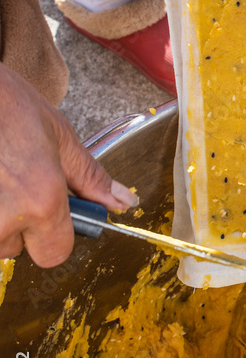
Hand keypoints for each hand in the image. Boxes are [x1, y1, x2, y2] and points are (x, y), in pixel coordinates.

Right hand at [0, 62, 135, 266]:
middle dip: (20, 225)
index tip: (48, 209)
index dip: (55, 233)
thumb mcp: (59, 137)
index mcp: (41, 201)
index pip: (56, 253)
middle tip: (15, 182)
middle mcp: (5, 218)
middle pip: (19, 248)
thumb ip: (90, 178)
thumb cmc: (6, 104)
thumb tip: (122, 203)